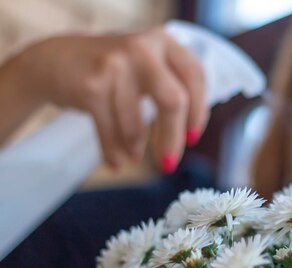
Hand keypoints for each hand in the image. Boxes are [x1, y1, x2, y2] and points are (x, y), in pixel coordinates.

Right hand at [21, 28, 207, 171]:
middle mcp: (141, 49)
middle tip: (169, 163)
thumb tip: (192, 130)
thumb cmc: (112, 70)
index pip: (194, 76)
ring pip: (137, 124)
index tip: (192, 137)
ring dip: (137, 148)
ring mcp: (114, 66)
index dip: (198, 112)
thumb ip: (172, 85)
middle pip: (173, 101)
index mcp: (162, 41)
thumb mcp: (146, 63)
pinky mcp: (91, 87)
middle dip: (173, 138)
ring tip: (134, 156)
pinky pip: (110, 132)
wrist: (54, 60)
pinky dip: (114, 152)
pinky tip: (117, 163)